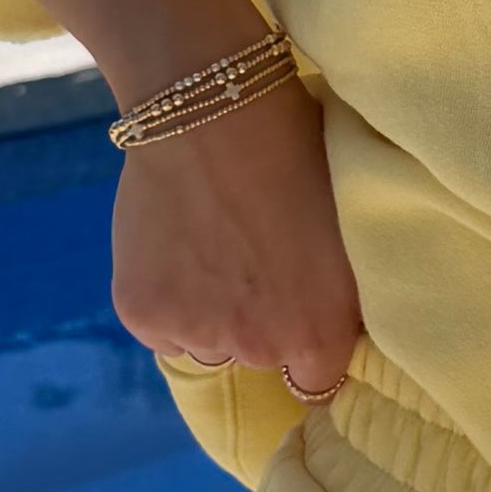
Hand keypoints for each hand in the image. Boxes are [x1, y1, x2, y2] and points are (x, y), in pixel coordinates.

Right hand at [5, 0, 364, 406]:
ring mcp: (196, 333)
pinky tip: (177, 242)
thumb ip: (338, 299)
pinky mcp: (143, 313)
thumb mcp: (347, 236)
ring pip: (203, 345)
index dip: (303, 350)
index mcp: (320, 332)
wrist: (214, 106)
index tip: (293, 314)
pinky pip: (159, 328)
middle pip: (254, 360)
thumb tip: (331, 332)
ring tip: (212, 242)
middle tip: (250, 255)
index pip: (314, 385)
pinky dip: (164, 297)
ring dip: (206, 312)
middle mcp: (258, 348)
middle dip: (253, 322)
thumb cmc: (297, 154)